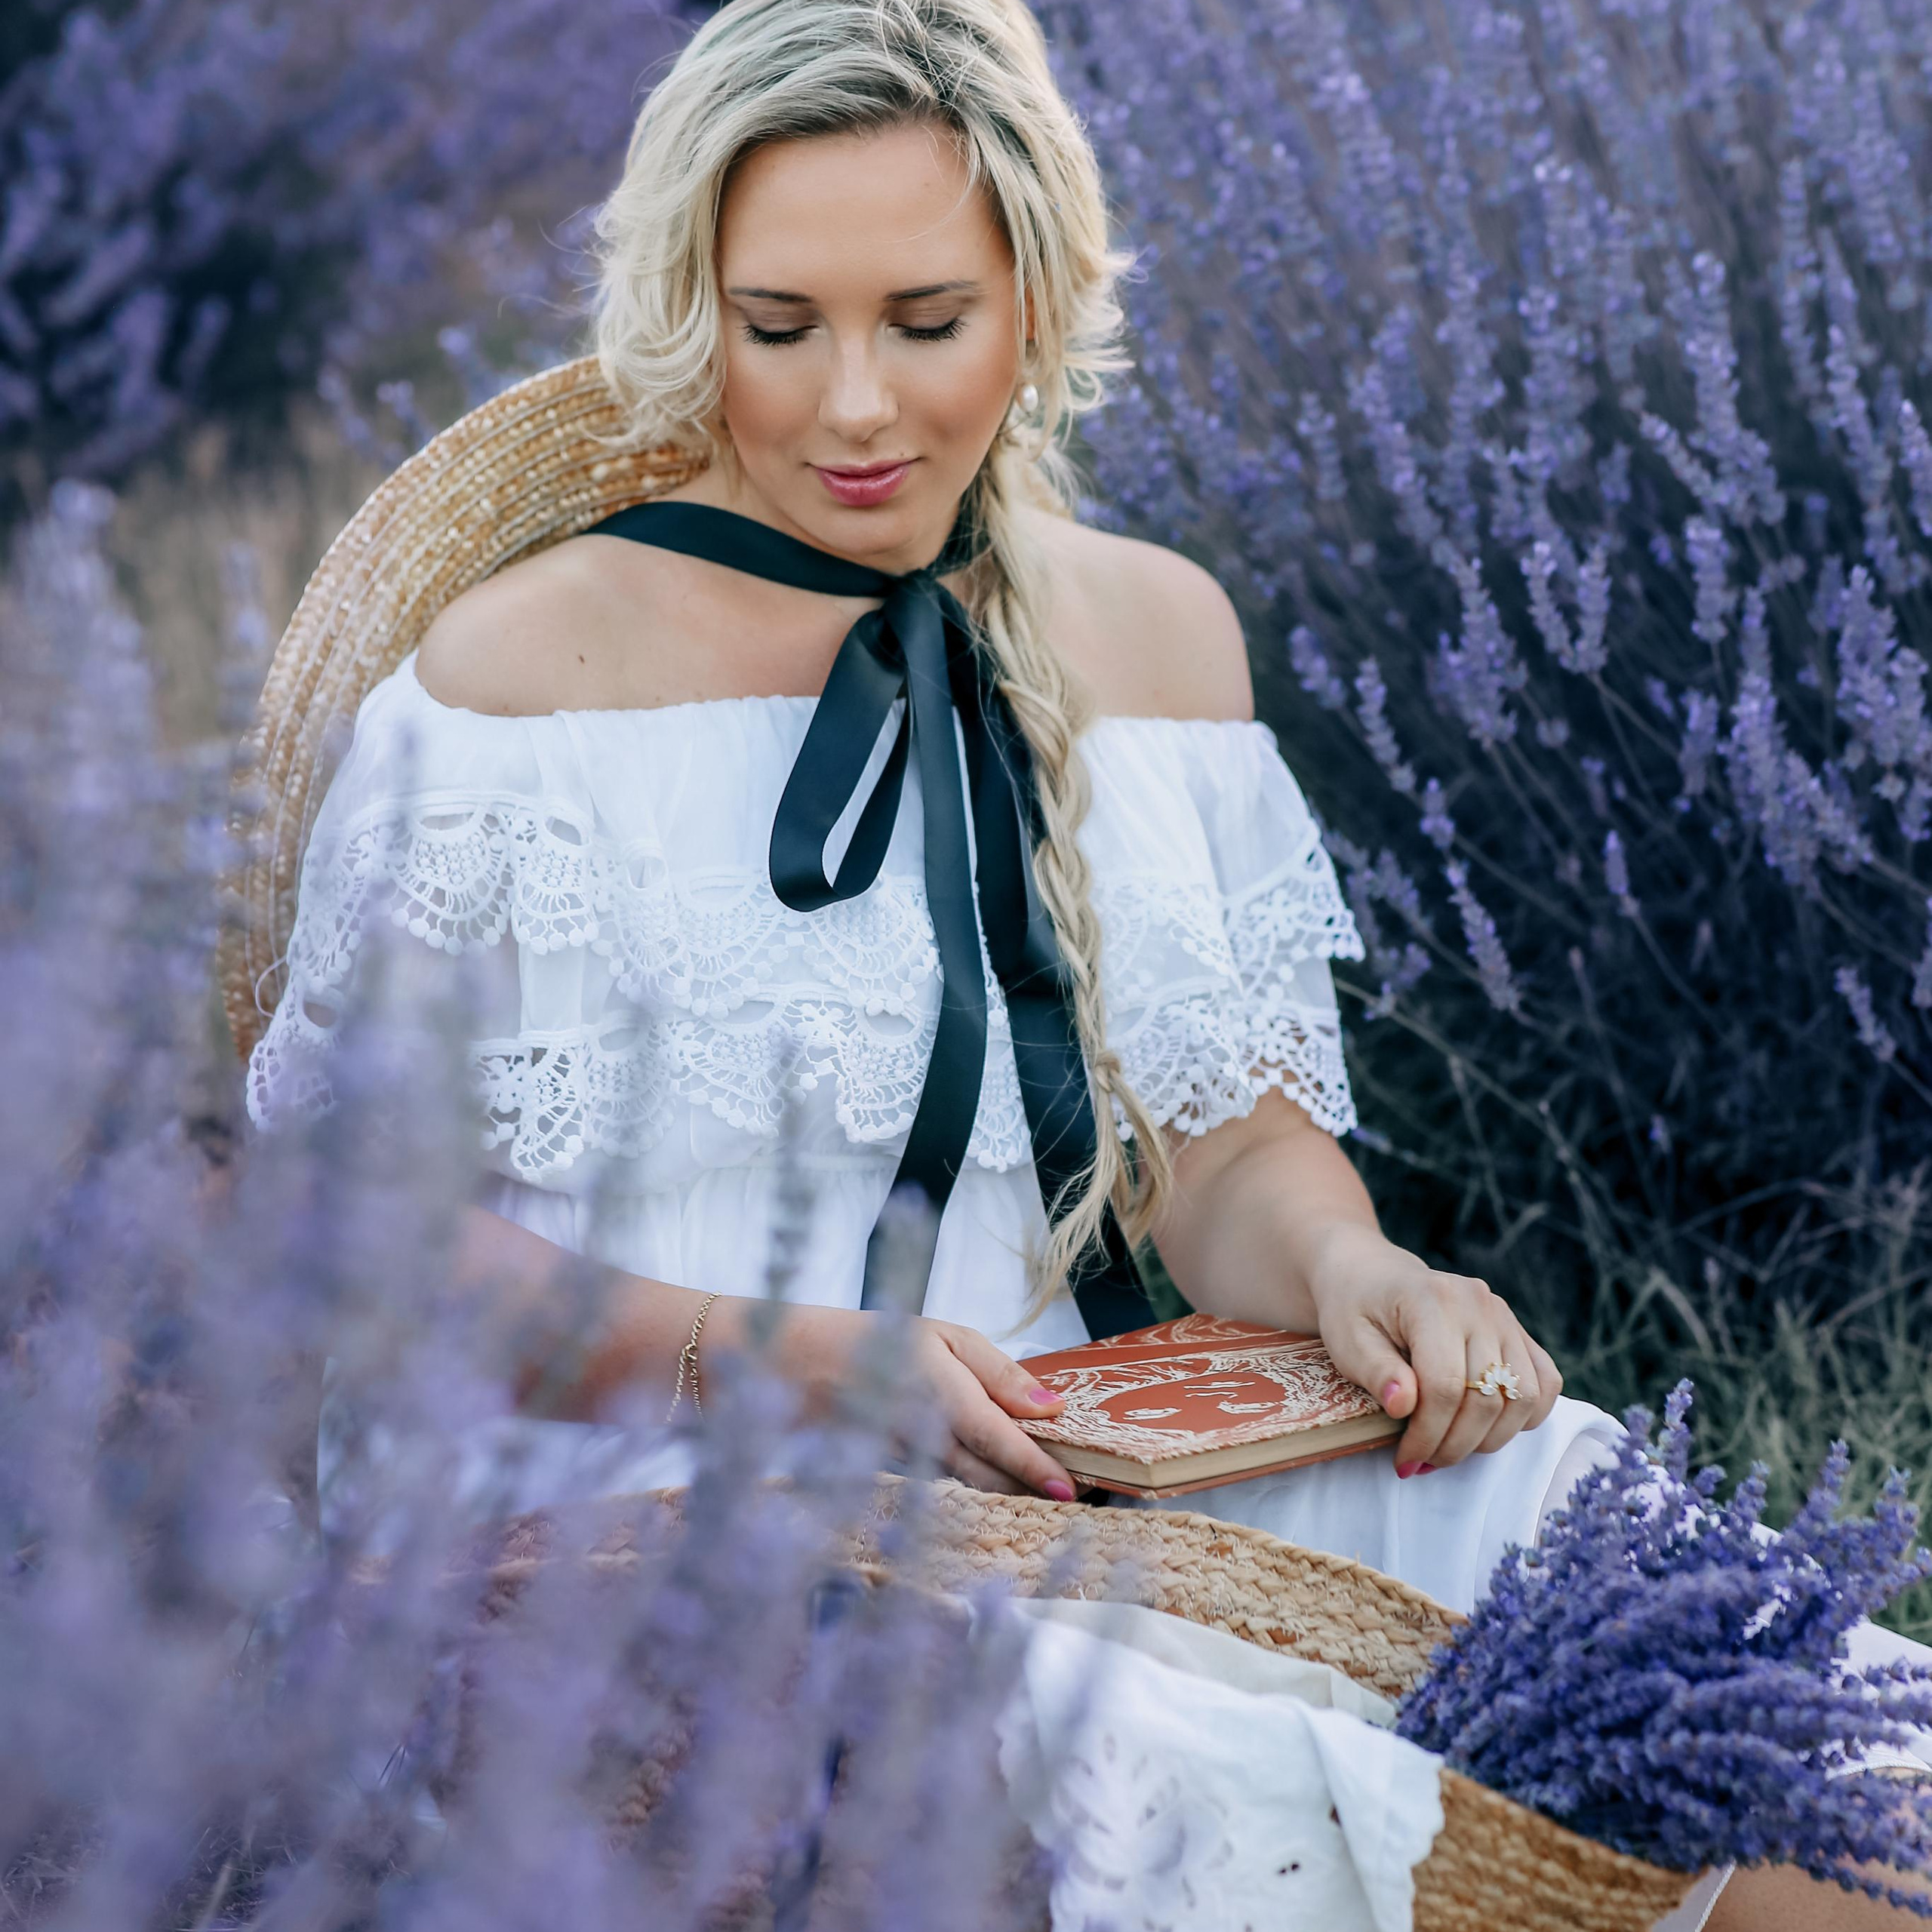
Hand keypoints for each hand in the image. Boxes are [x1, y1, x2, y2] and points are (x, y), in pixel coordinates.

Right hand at [777, 1305, 1075, 1498]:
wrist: (804, 1366)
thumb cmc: (883, 1341)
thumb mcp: (947, 1337)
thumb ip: (1001, 1375)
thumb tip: (1052, 1407)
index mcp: (941, 1392)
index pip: (996, 1439)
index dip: (1034, 1468)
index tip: (1070, 1489)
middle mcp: (926, 1434)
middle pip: (990, 1478)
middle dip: (1035, 1490)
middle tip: (1083, 1492)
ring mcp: (911, 1461)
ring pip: (971, 1490)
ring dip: (1012, 1495)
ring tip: (1054, 1492)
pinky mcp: (901, 1475)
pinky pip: (948, 1489)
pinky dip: (980, 1492)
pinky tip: (1006, 1487)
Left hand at [1303, 1222, 1561, 1472]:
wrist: (1372, 1275)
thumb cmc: (1354, 1310)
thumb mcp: (1347, 1340)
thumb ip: (1375, 1371)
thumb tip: (1404, 1406)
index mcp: (1433, 1299)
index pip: (1445, 1386)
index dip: (1428, 1435)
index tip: (1406, 1459)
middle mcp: (1479, 1304)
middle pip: (1487, 1398)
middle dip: (1454, 1444)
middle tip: (1423, 1460)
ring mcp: (1504, 1316)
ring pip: (1523, 1398)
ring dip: (1488, 1438)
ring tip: (1448, 1446)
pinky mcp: (1518, 1331)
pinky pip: (1545, 1382)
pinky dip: (1524, 1415)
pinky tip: (1485, 1427)